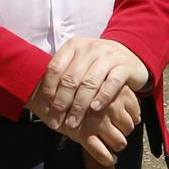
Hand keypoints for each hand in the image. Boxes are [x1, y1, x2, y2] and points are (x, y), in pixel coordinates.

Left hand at [27, 37, 148, 161]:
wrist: (129, 54)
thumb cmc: (96, 64)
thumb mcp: (78, 62)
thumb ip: (63, 75)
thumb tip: (39, 99)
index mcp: (73, 46)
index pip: (55, 69)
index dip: (48, 91)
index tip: (45, 109)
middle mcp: (89, 48)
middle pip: (70, 79)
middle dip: (61, 103)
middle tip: (56, 121)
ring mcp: (108, 56)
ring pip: (89, 83)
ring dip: (79, 106)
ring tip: (72, 122)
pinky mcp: (124, 66)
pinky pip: (111, 83)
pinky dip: (102, 97)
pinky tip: (95, 109)